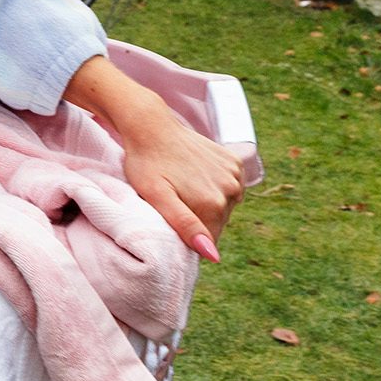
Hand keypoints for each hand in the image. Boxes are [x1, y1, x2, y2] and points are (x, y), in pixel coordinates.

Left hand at [65, 56, 245, 256]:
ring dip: (205, 201)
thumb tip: (213, 255)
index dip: (188, 236)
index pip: (208, 240)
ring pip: (223, 204)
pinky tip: (193, 173)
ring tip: (181, 184)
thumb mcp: (157, 197)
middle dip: (197, 217)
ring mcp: (235, 174)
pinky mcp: (234, 161)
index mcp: (214, 205)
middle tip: (173, 199)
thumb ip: (185, 226)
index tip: (170, 221)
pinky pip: (227, 185)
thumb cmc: (145, 163)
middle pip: (217, 221)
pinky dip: (213, 184)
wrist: (150, 126)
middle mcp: (231, 190)